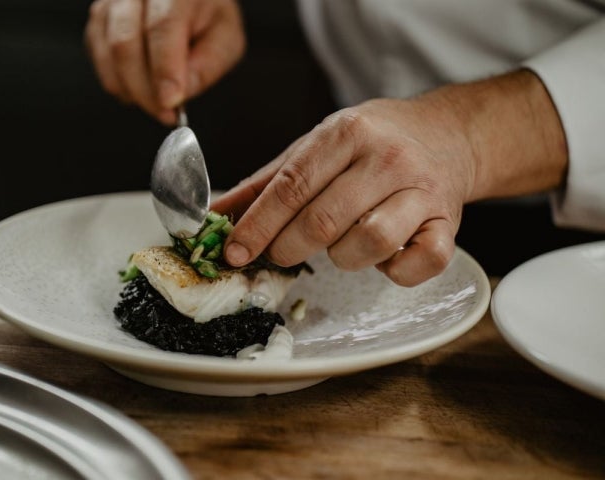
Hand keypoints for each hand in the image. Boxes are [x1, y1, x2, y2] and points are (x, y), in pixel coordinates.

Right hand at [84, 0, 245, 123]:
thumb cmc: (207, 15)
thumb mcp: (225, 38)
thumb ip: (207, 66)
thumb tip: (179, 94)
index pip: (162, 27)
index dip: (164, 69)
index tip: (170, 102)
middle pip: (126, 42)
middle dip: (144, 89)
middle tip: (166, 113)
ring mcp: (112, 1)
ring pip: (108, 52)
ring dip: (131, 89)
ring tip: (157, 103)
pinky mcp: (99, 18)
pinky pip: (99, 58)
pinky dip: (118, 82)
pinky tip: (140, 88)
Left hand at [211, 71, 566, 285]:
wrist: (447, 134)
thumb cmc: (373, 142)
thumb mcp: (317, 146)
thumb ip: (267, 182)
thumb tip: (216, 214)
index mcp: (346, 133)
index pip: (291, 187)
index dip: (257, 225)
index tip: (235, 252)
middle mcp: (387, 158)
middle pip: (324, 220)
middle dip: (289, 248)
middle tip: (281, 253)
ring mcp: (422, 191)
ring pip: (370, 243)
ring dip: (343, 258)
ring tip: (340, 245)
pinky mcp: (448, 222)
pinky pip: (419, 263)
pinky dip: (394, 271)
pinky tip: (383, 257)